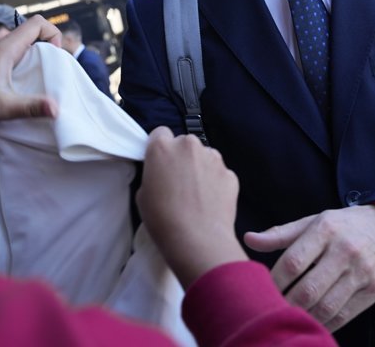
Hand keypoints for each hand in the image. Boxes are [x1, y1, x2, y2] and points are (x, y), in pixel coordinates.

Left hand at [0, 15, 60, 149]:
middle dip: (45, 45)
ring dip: (30, 53)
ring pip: (17, 41)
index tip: (56, 56)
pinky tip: (16, 83)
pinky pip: (7, 52)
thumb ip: (31, 107)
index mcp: (4, 48)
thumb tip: (57, 109)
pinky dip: (18, 60)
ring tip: (35, 76)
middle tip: (49, 68)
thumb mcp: (3, 108)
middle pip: (28, 31)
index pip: (36, 23)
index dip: (53, 34)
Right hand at [136, 127, 247, 288]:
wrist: (198, 240)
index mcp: (162, 147)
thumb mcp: (143, 194)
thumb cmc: (162, 220)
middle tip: (179, 182)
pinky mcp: (230, 174)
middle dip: (182, 158)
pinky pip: (220, 173)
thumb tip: (164, 173)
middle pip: (184, 144)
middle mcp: (189, 145)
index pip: (160, 133)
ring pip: (205, 156)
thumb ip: (154, 173)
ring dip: (200, 168)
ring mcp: (213, 158)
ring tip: (197, 195)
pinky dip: (216, 183)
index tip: (160, 164)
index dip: (160, 148)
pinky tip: (211, 203)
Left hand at [243, 205, 374, 331]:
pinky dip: (325, 323)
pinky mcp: (374, 290)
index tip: (260, 289)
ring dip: (304, 317)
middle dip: (286, 303)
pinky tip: (311, 322)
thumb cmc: (343, 226)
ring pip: (327, 306)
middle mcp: (345, 251)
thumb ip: (280, 234)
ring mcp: (362, 272)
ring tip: (288, 318)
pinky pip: (344, 315)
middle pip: (309, 288)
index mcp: (325, 229)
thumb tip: (249, 239)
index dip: (274, 280)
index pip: (293, 261)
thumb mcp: (313, 221)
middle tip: (271, 309)